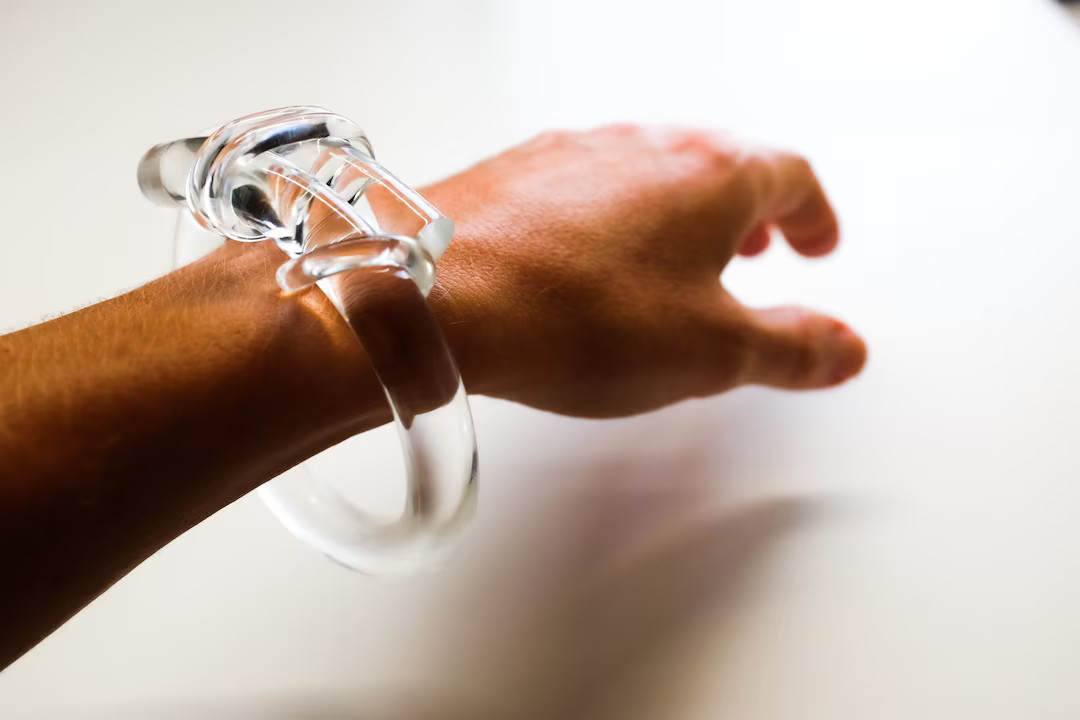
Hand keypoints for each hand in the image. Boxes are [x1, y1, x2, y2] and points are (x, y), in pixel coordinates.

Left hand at [421, 125, 866, 417]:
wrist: (436, 295)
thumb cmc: (572, 315)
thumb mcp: (711, 352)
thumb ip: (789, 348)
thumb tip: (844, 348)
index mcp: (710, 176)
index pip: (791, 177)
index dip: (816, 214)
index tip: (818, 243)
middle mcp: (645, 146)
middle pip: (721, 163)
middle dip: (752, 210)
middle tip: (761, 246)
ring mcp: (575, 152)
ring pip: (651, 169)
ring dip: (681, 210)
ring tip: (680, 256)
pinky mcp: (518, 172)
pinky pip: (588, 184)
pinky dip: (615, 215)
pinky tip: (592, 259)